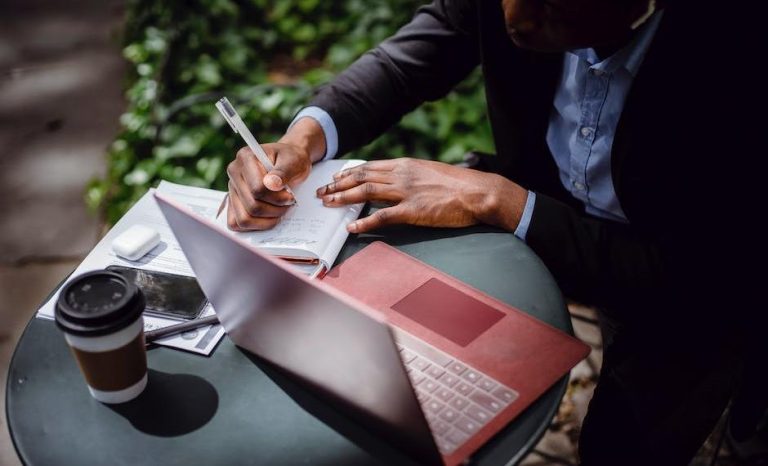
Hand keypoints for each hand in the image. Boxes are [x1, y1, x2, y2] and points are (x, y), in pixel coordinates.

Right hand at [226, 142, 310, 230]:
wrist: (288, 162)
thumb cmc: (291, 160)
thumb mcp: (293, 161)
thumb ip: (283, 171)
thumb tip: (271, 184)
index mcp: (246, 157)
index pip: (257, 189)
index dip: (277, 198)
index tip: (290, 196)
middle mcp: (234, 172)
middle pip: (252, 206)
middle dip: (275, 209)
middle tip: (288, 203)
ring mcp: (232, 189)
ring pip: (244, 219)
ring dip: (267, 220)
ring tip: (280, 210)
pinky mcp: (233, 202)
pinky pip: (236, 223)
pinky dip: (255, 226)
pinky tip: (269, 218)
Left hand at [316, 158, 528, 232]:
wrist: (478, 192)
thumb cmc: (458, 185)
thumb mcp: (430, 173)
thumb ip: (410, 177)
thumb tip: (394, 183)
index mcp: (406, 165)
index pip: (369, 167)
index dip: (348, 173)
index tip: (334, 178)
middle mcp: (402, 175)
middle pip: (362, 177)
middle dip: (338, 184)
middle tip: (322, 191)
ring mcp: (406, 192)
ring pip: (366, 192)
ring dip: (343, 198)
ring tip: (327, 204)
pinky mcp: (414, 211)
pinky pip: (382, 216)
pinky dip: (364, 221)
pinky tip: (352, 226)